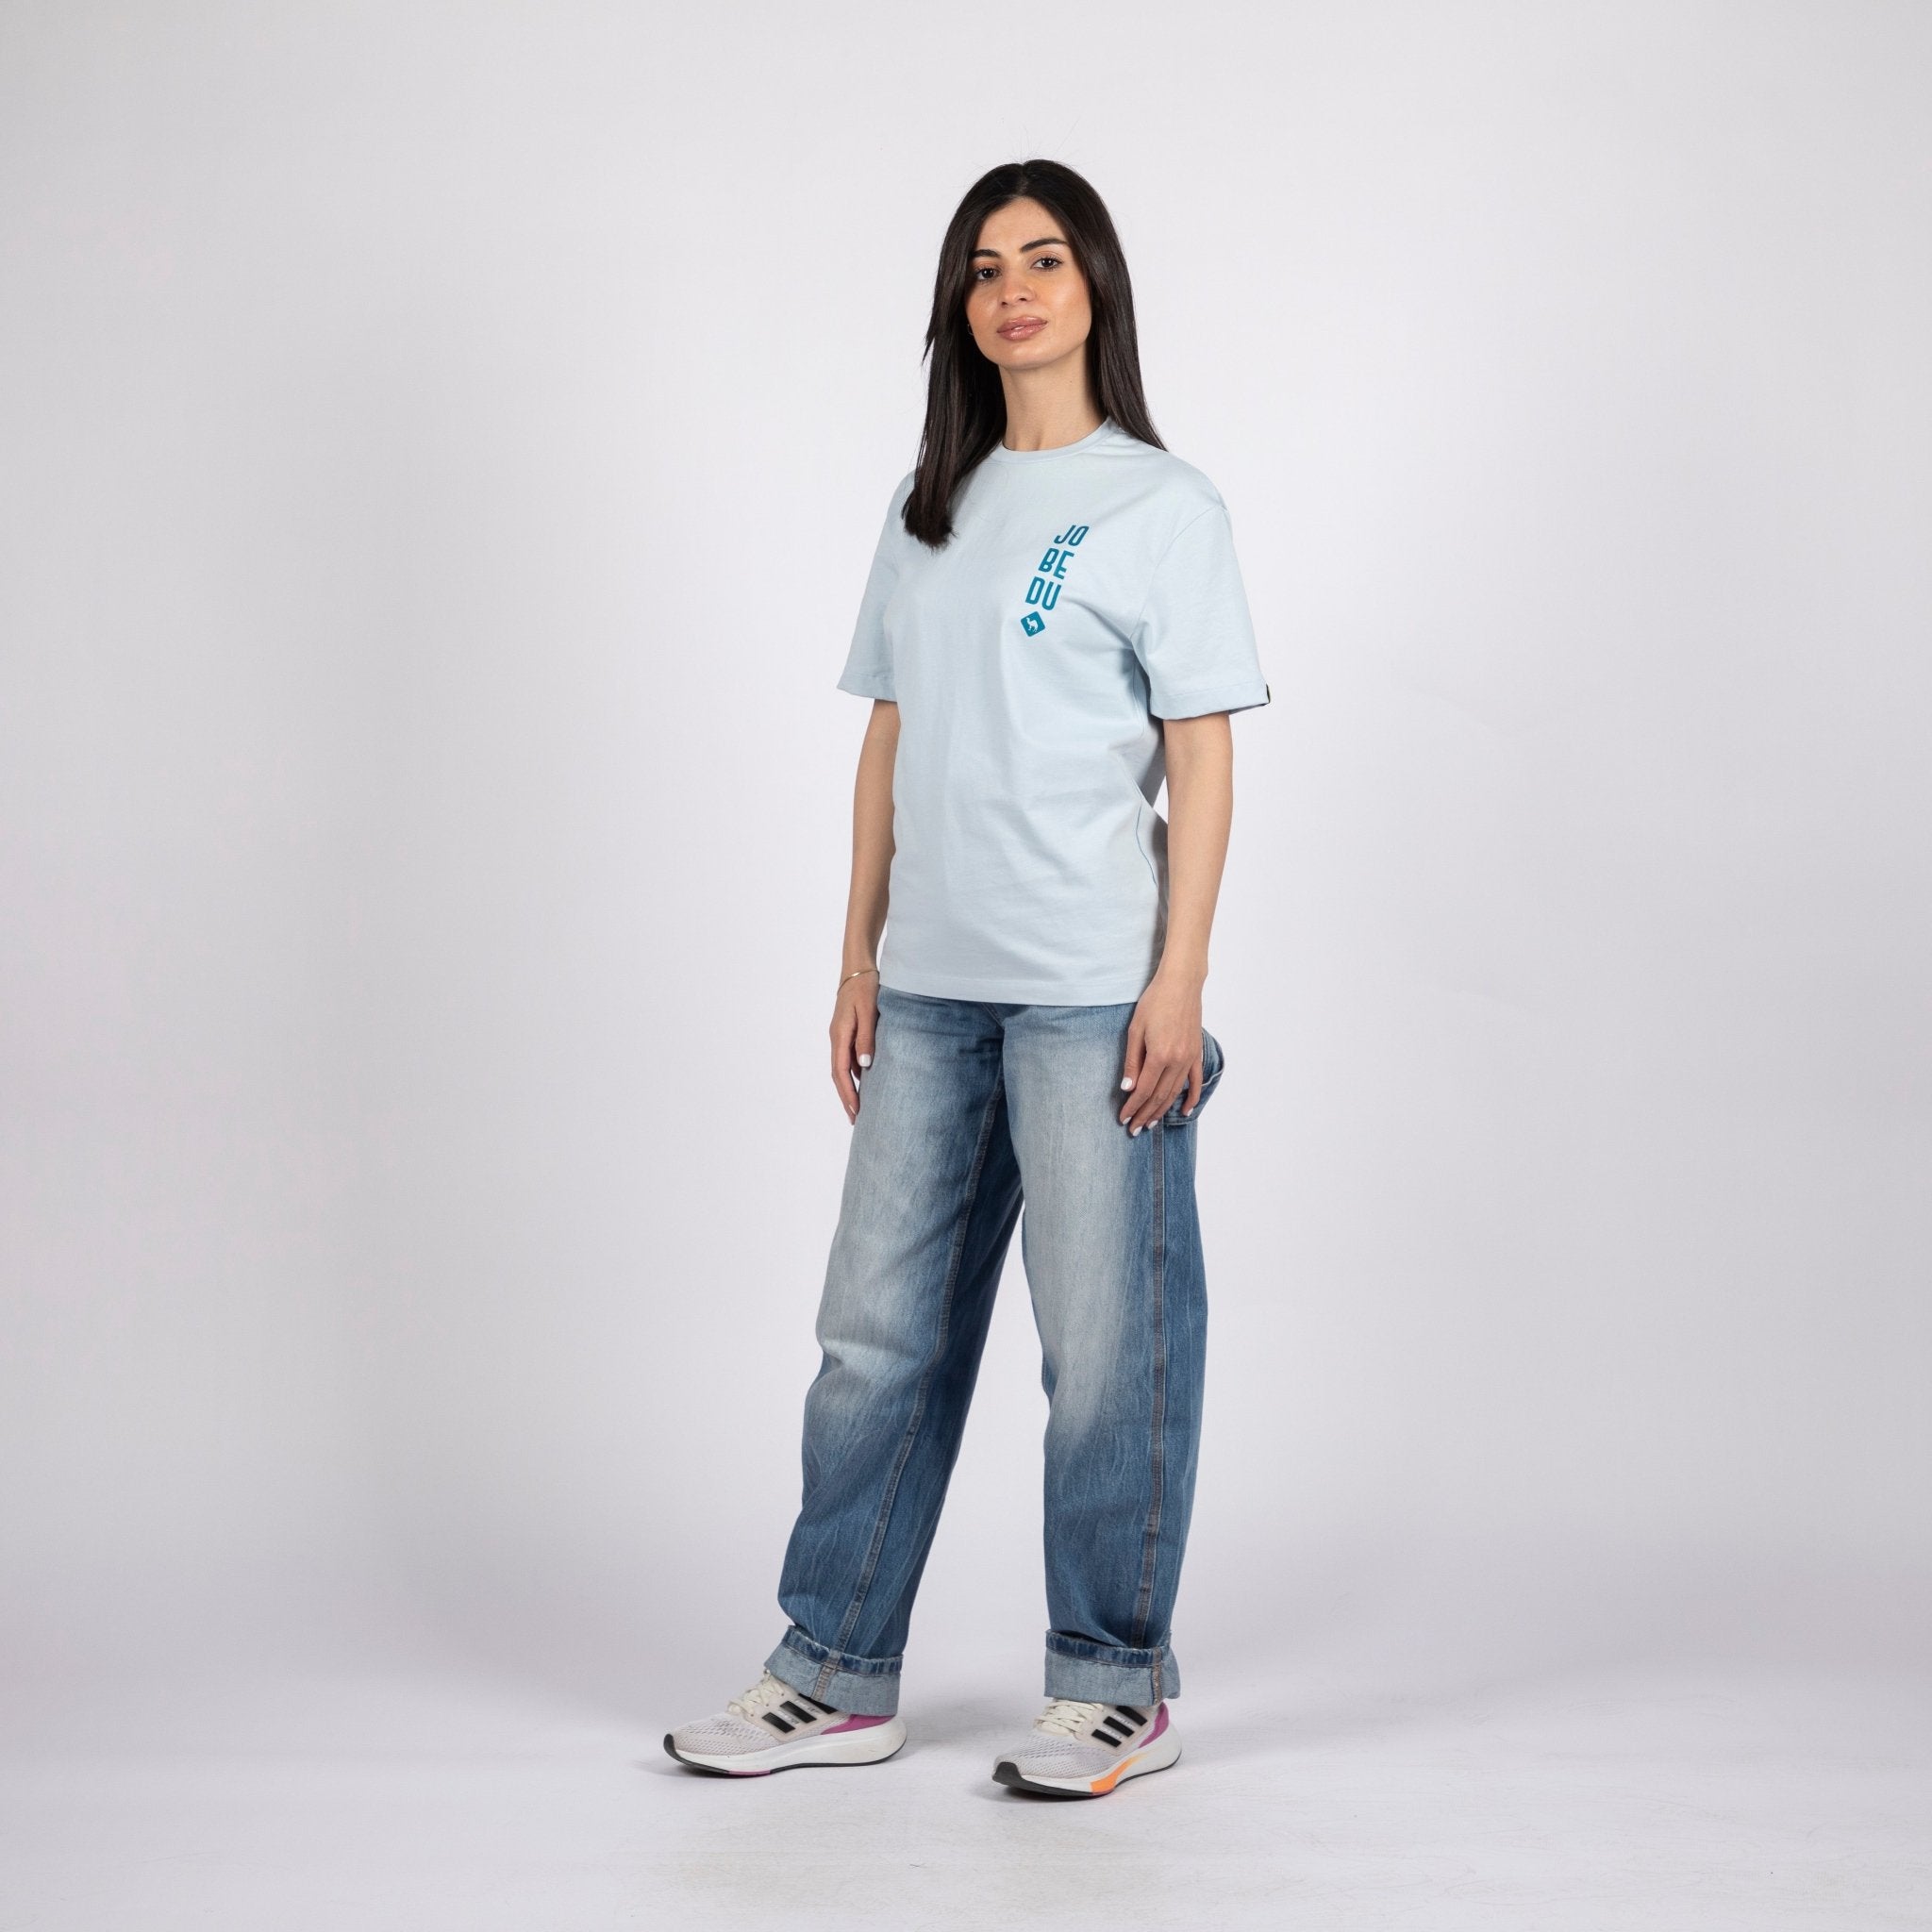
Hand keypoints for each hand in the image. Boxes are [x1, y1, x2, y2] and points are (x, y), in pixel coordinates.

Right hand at [830, 970, 878, 1122]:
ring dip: (849, 1088)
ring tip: (859, 1108)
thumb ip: (867, 1038)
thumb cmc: (865, 987)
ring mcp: (840, 1035)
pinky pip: (848, 1059)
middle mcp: (836, 1038)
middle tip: (855, 1120)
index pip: (841, 1072)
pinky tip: (864, 1083)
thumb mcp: (869, 1011)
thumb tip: (864, 1066)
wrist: (857, 968)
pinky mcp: (846, 1032)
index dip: (848, 1094)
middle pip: (838, 1075)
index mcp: (840, 1035)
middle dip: (846, 1098)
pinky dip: (854, 1074)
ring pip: (842, 1068)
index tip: (855, 1112)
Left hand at [1118, 972, 1203, 1134]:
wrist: (1181, 984)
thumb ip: (1132, 1061)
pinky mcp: (1196, 1053)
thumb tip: (1128, 1087)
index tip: (1123, 1118)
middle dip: (1145, 1114)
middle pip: (1159, 1096)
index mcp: (1159, 1055)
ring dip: (1162, 1110)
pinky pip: (1194, 1081)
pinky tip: (1184, 1110)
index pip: (1143, 1090)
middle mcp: (1176, 1061)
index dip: (1132, 1107)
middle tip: (1134, 1129)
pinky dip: (1191, 1097)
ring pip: (1174, 1092)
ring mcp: (1189, 1058)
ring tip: (1150, 1123)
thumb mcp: (1135, 1030)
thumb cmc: (1155, 1002)